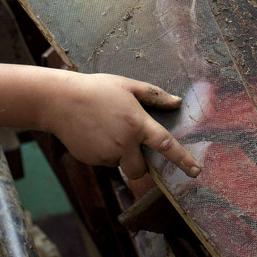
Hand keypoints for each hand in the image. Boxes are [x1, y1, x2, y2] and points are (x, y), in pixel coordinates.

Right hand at [44, 72, 200, 179]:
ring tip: (105, 129)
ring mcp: (106, 154)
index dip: (183, 160)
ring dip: (119, 155)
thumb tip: (177, 102)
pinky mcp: (91, 160)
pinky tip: (93, 133)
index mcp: (137, 123)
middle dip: (139, 164)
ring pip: (120, 164)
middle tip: (128, 144)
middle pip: (140, 170)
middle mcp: (124, 143)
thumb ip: (154, 95)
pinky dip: (103, 152)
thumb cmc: (96, 89)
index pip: (166, 145)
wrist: (59, 100)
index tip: (197, 171)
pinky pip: (104, 162)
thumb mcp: (127, 85)